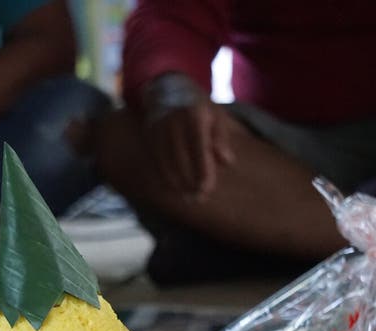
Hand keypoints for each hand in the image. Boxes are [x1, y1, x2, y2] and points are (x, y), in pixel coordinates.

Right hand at [144, 74, 233, 198]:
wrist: (167, 86)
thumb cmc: (197, 105)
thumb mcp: (216, 114)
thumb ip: (222, 137)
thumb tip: (226, 162)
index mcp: (194, 116)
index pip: (199, 149)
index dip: (202, 171)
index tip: (206, 189)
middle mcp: (174, 122)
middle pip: (181, 160)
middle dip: (189, 182)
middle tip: (198, 199)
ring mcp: (159, 129)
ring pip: (166, 163)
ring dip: (176, 184)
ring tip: (187, 198)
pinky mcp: (149, 136)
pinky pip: (156, 162)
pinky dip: (164, 178)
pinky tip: (173, 189)